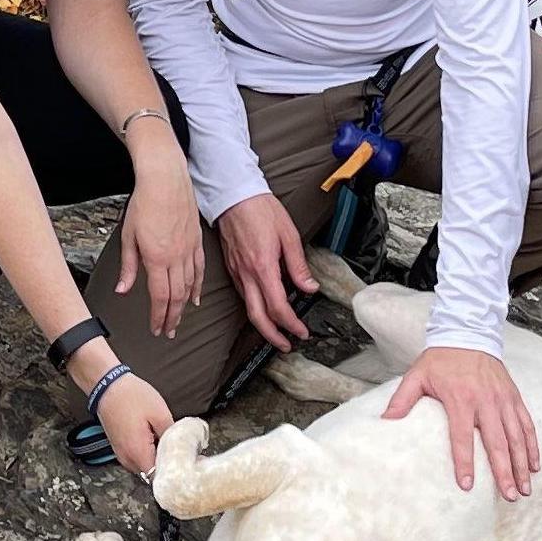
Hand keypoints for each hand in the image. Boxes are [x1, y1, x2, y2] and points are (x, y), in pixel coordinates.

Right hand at [91, 368, 175, 478]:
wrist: (107, 385)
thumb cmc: (131, 396)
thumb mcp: (160, 413)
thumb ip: (171, 436)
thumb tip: (182, 449)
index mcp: (137, 452)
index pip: (158, 478)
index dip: (173, 473)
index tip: (184, 464)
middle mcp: (127, 458)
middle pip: (151, 475)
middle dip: (166, 466)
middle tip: (180, 451)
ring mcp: (121, 454)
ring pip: (144, 467)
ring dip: (156, 459)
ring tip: (167, 442)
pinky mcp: (119, 448)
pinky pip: (136, 458)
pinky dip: (147, 453)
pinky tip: (154, 439)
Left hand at [113, 157, 207, 336]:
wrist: (165, 178)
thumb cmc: (145, 202)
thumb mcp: (128, 236)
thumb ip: (128, 267)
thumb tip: (123, 290)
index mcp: (157, 258)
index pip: (159, 297)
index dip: (158, 316)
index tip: (156, 328)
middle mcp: (176, 257)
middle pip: (176, 296)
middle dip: (172, 317)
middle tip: (168, 331)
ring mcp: (189, 249)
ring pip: (189, 286)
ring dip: (184, 306)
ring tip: (179, 319)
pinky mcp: (196, 241)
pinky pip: (199, 270)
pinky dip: (198, 286)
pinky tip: (195, 297)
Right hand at [216, 193, 317, 351]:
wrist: (233, 195)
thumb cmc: (260, 209)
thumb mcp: (288, 234)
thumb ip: (298, 265)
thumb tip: (309, 287)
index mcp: (263, 266)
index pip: (277, 306)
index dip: (291, 324)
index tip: (302, 331)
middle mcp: (247, 273)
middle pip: (257, 317)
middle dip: (272, 336)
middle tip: (287, 345)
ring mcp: (237, 271)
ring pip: (248, 308)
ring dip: (263, 325)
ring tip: (278, 333)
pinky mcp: (232, 267)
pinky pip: (243, 295)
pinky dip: (254, 308)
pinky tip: (264, 309)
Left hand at [382, 348, 540, 499]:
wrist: (468, 334)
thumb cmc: (440, 360)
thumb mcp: (417, 376)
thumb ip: (402, 399)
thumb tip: (386, 422)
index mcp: (460, 398)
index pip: (462, 436)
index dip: (465, 461)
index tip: (467, 485)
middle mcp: (485, 401)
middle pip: (497, 442)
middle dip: (504, 471)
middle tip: (510, 496)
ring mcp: (503, 399)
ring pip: (516, 437)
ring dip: (522, 464)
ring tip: (525, 489)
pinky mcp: (514, 397)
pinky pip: (527, 424)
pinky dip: (533, 446)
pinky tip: (535, 465)